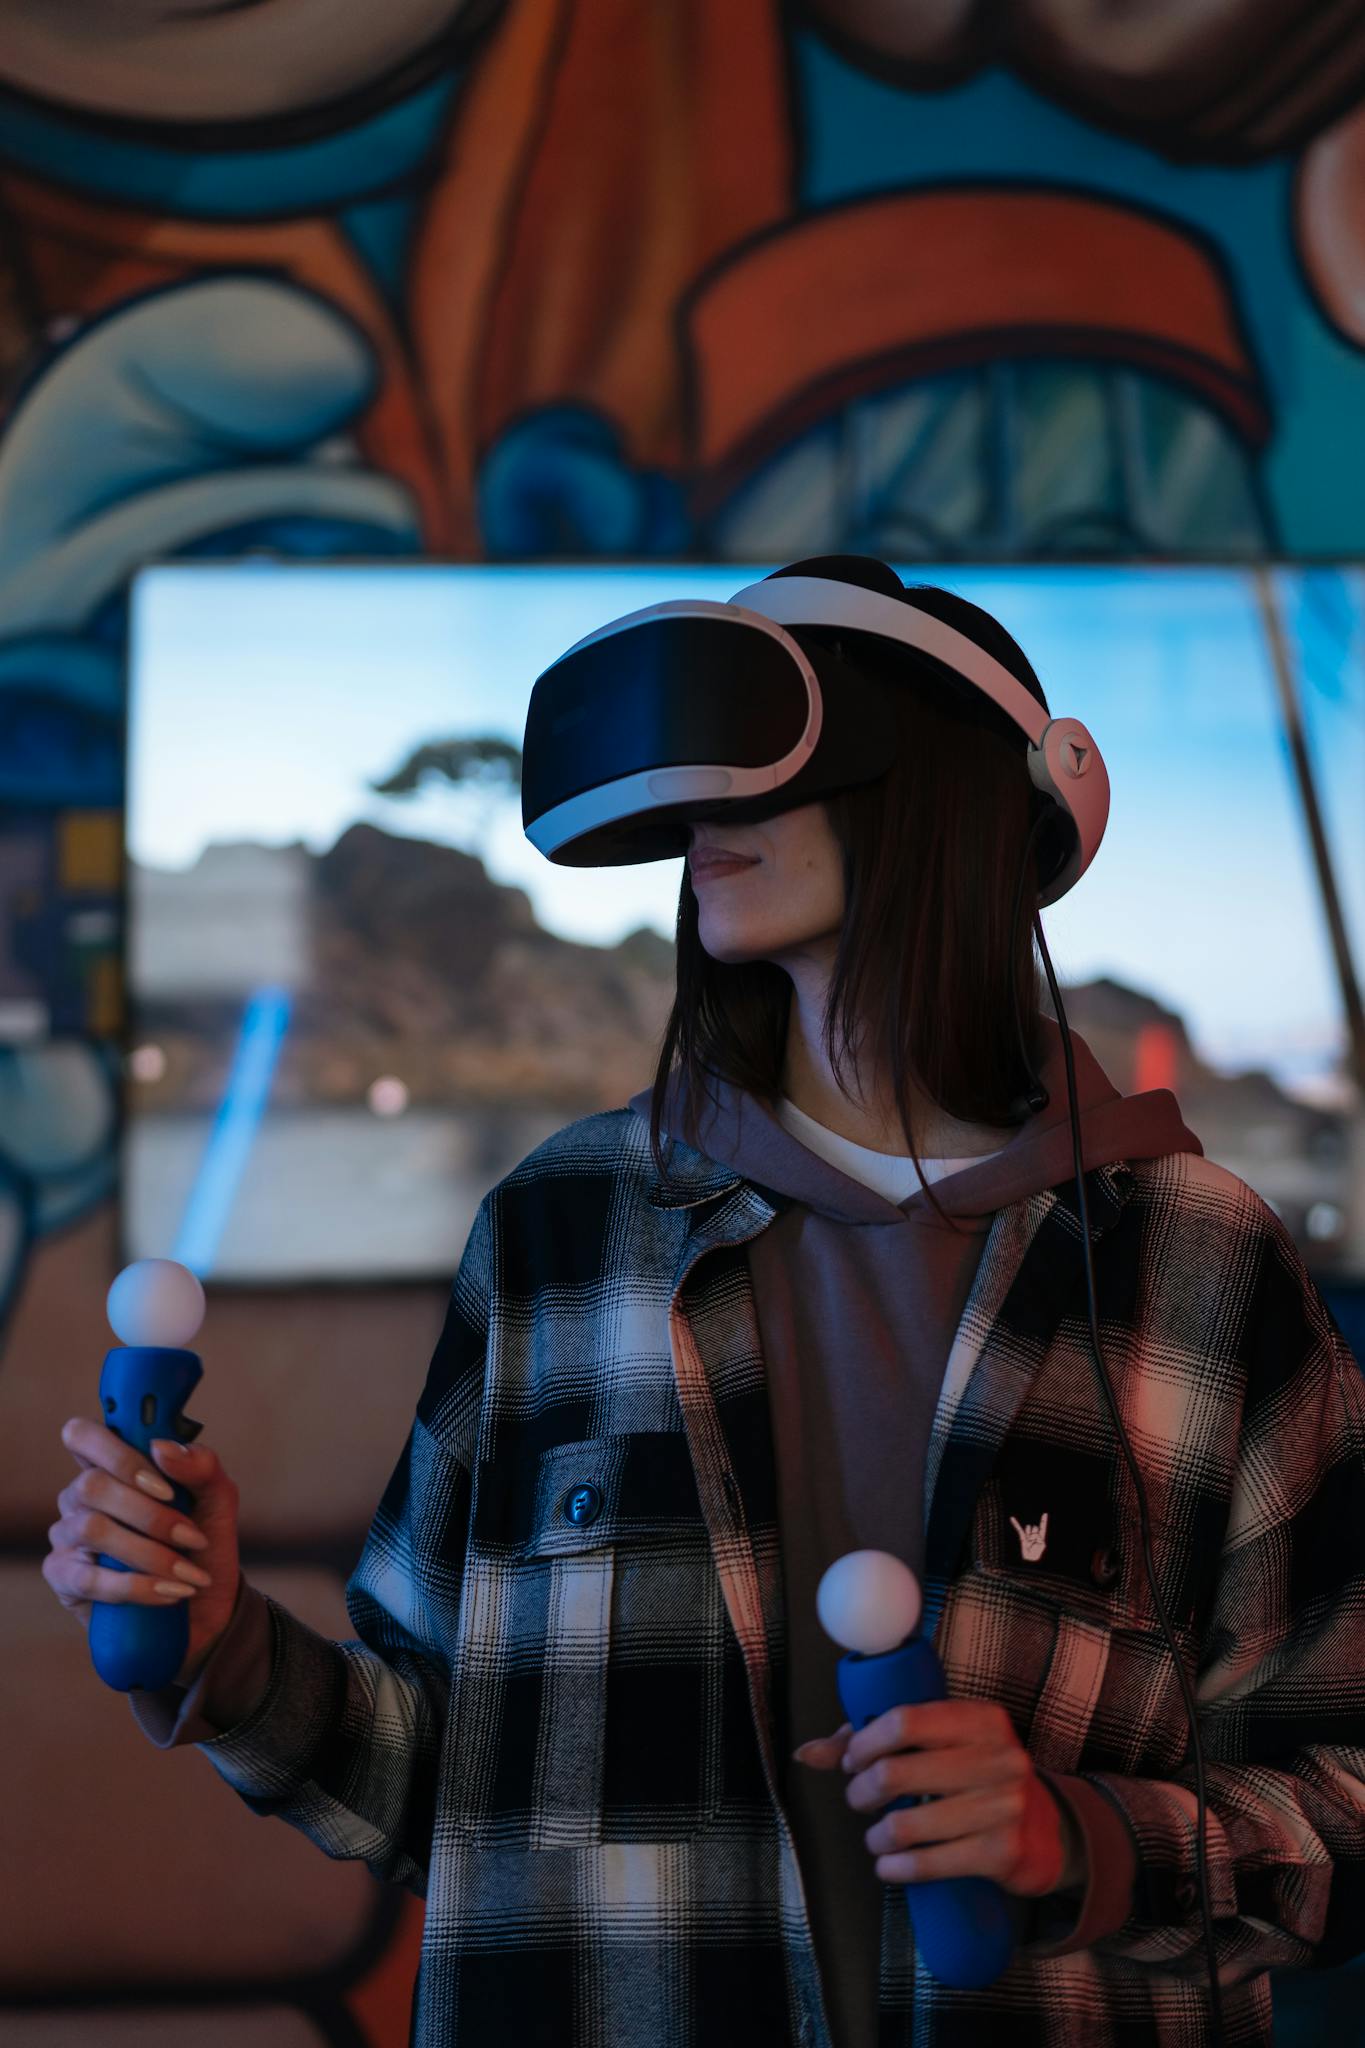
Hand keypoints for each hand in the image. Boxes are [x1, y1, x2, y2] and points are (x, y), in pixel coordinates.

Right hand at [44, 1415, 242, 1689]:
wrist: (207, 1606)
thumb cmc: (204, 1542)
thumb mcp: (217, 1498)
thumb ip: (200, 1465)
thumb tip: (162, 1447)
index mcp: (112, 1467)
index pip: (83, 1436)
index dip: (117, 1453)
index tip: (165, 1485)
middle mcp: (81, 1496)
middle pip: (92, 1485)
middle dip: (149, 1514)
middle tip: (192, 1537)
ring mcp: (67, 1536)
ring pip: (91, 1529)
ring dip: (149, 1553)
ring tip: (189, 1573)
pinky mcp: (64, 1578)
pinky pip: (89, 1578)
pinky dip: (137, 1586)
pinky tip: (171, 1593)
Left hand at [793, 1700, 1085, 1895]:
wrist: (1048, 1830)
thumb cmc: (978, 1776)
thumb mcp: (944, 1744)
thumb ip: (875, 1741)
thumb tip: (807, 1754)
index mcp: (981, 1719)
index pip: (904, 1720)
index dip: (864, 1743)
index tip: (852, 1762)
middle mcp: (998, 1757)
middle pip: (897, 1773)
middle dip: (862, 1792)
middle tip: (860, 1800)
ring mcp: (1004, 1806)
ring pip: (908, 1824)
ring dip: (877, 1837)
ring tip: (875, 1837)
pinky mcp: (1003, 1852)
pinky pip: (929, 1864)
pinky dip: (896, 1868)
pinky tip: (888, 1866)